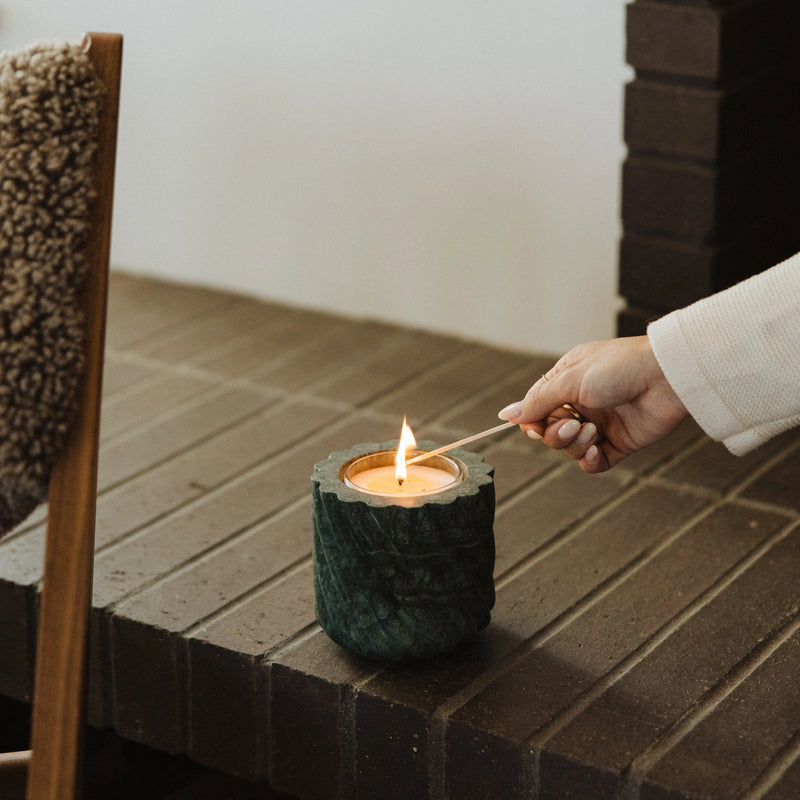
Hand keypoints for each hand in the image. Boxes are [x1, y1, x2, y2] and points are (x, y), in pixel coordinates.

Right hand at [498, 336, 688, 472]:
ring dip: (574, 444)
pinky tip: (594, 449)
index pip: (536, 409)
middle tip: (574, 423)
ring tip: (592, 431)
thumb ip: (538, 401)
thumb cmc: (620, 367)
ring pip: (568, 448)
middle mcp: (580, 404)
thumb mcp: (571, 379)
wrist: (668, 377)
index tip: (536, 426)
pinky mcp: (618, 443)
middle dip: (556, 433)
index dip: (532, 422)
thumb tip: (506, 415)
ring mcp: (599, 424)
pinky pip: (592, 462)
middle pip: (549, 432)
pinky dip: (588, 460)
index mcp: (566, 381)